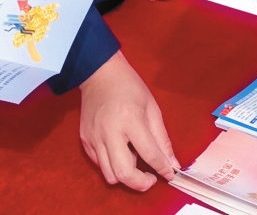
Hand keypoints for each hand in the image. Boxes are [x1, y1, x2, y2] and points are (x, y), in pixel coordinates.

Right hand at [78, 51, 178, 189]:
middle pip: (124, 174)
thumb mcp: (151, 108)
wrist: (99, 73)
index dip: (163, 169)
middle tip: (151, 178)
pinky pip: (99, 165)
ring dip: (126, 176)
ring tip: (134, 161)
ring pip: (109, 175)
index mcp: (130, 120)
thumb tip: (172, 164)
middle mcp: (109, 132)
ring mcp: (94, 138)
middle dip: (141, 184)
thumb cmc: (129, 87)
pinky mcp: (85, 140)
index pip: (150, 155)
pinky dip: (112, 166)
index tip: (170, 174)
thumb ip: (162, 138)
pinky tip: (120, 152)